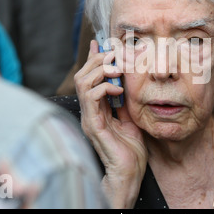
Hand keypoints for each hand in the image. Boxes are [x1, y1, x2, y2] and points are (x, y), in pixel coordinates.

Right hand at [75, 40, 147, 207]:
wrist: (129, 171)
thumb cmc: (130, 148)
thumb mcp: (129, 116)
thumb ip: (123, 99)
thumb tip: (123, 81)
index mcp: (96, 107)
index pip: (89, 76)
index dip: (92, 58)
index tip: (100, 42)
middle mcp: (89, 110)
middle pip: (82, 75)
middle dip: (98, 60)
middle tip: (115, 56)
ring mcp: (88, 117)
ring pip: (83, 82)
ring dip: (100, 70)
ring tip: (117, 70)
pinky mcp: (93, 125)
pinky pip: (91, 98)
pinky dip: (104, 88)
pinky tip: (118, 90)